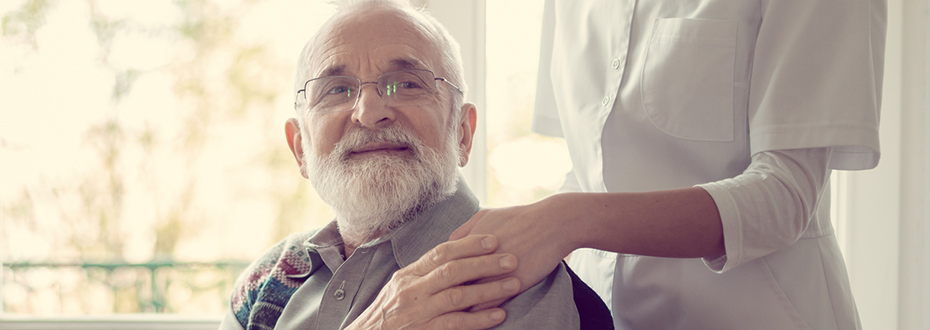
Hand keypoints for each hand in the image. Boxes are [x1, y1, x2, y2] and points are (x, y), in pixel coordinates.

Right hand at [345, 235, 520, 329]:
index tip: (493, 239)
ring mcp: (418, 312)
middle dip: (484, 264)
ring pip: (457, 296)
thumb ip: (425, 273)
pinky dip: (478, 319)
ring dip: (488, 290)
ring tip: (513, 285)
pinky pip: (455, 323)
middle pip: (452, 270)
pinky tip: (498, 315)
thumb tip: (452, 255)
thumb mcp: (401, 287)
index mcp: (409, 275)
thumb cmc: (389, 313)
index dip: (469, 245)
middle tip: (511, 259)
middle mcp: (413, 290)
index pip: (441, 252)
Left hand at [449, 196, 581, 309]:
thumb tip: (449, 243)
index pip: (443, 269)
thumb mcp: (486, 215)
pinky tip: (480, 318)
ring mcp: (493, 274)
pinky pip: (488, 306)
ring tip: (458, 317)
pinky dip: (481, 314)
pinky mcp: (511, 285)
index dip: (440, 281)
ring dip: (461, 309)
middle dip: (446, 298)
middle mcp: (476, 260)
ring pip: (467, 299)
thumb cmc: (518, 218)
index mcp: (466, 244)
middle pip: (451, 287)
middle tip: (443, 307)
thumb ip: (464, 230)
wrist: (551, 224)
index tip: (439, 290)